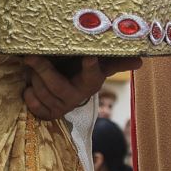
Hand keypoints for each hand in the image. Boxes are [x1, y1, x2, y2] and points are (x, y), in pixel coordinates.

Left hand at [20, 56, 137, 120]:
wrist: (70, 88)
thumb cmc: (81, 68)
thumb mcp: (98, 63)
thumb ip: (116, 60)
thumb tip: (141, 61)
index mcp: (91, 81)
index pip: (93, 74)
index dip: (90, 67)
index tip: (89, 57)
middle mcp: (78, 96)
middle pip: (58, 87)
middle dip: (42, 70)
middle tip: (30, 56)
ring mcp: (63, 106)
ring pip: (43, 94)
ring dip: (33, 79)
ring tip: (30, 65)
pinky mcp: (50, 114)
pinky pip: (35, 107)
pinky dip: (29, 96)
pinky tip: (29, 87)